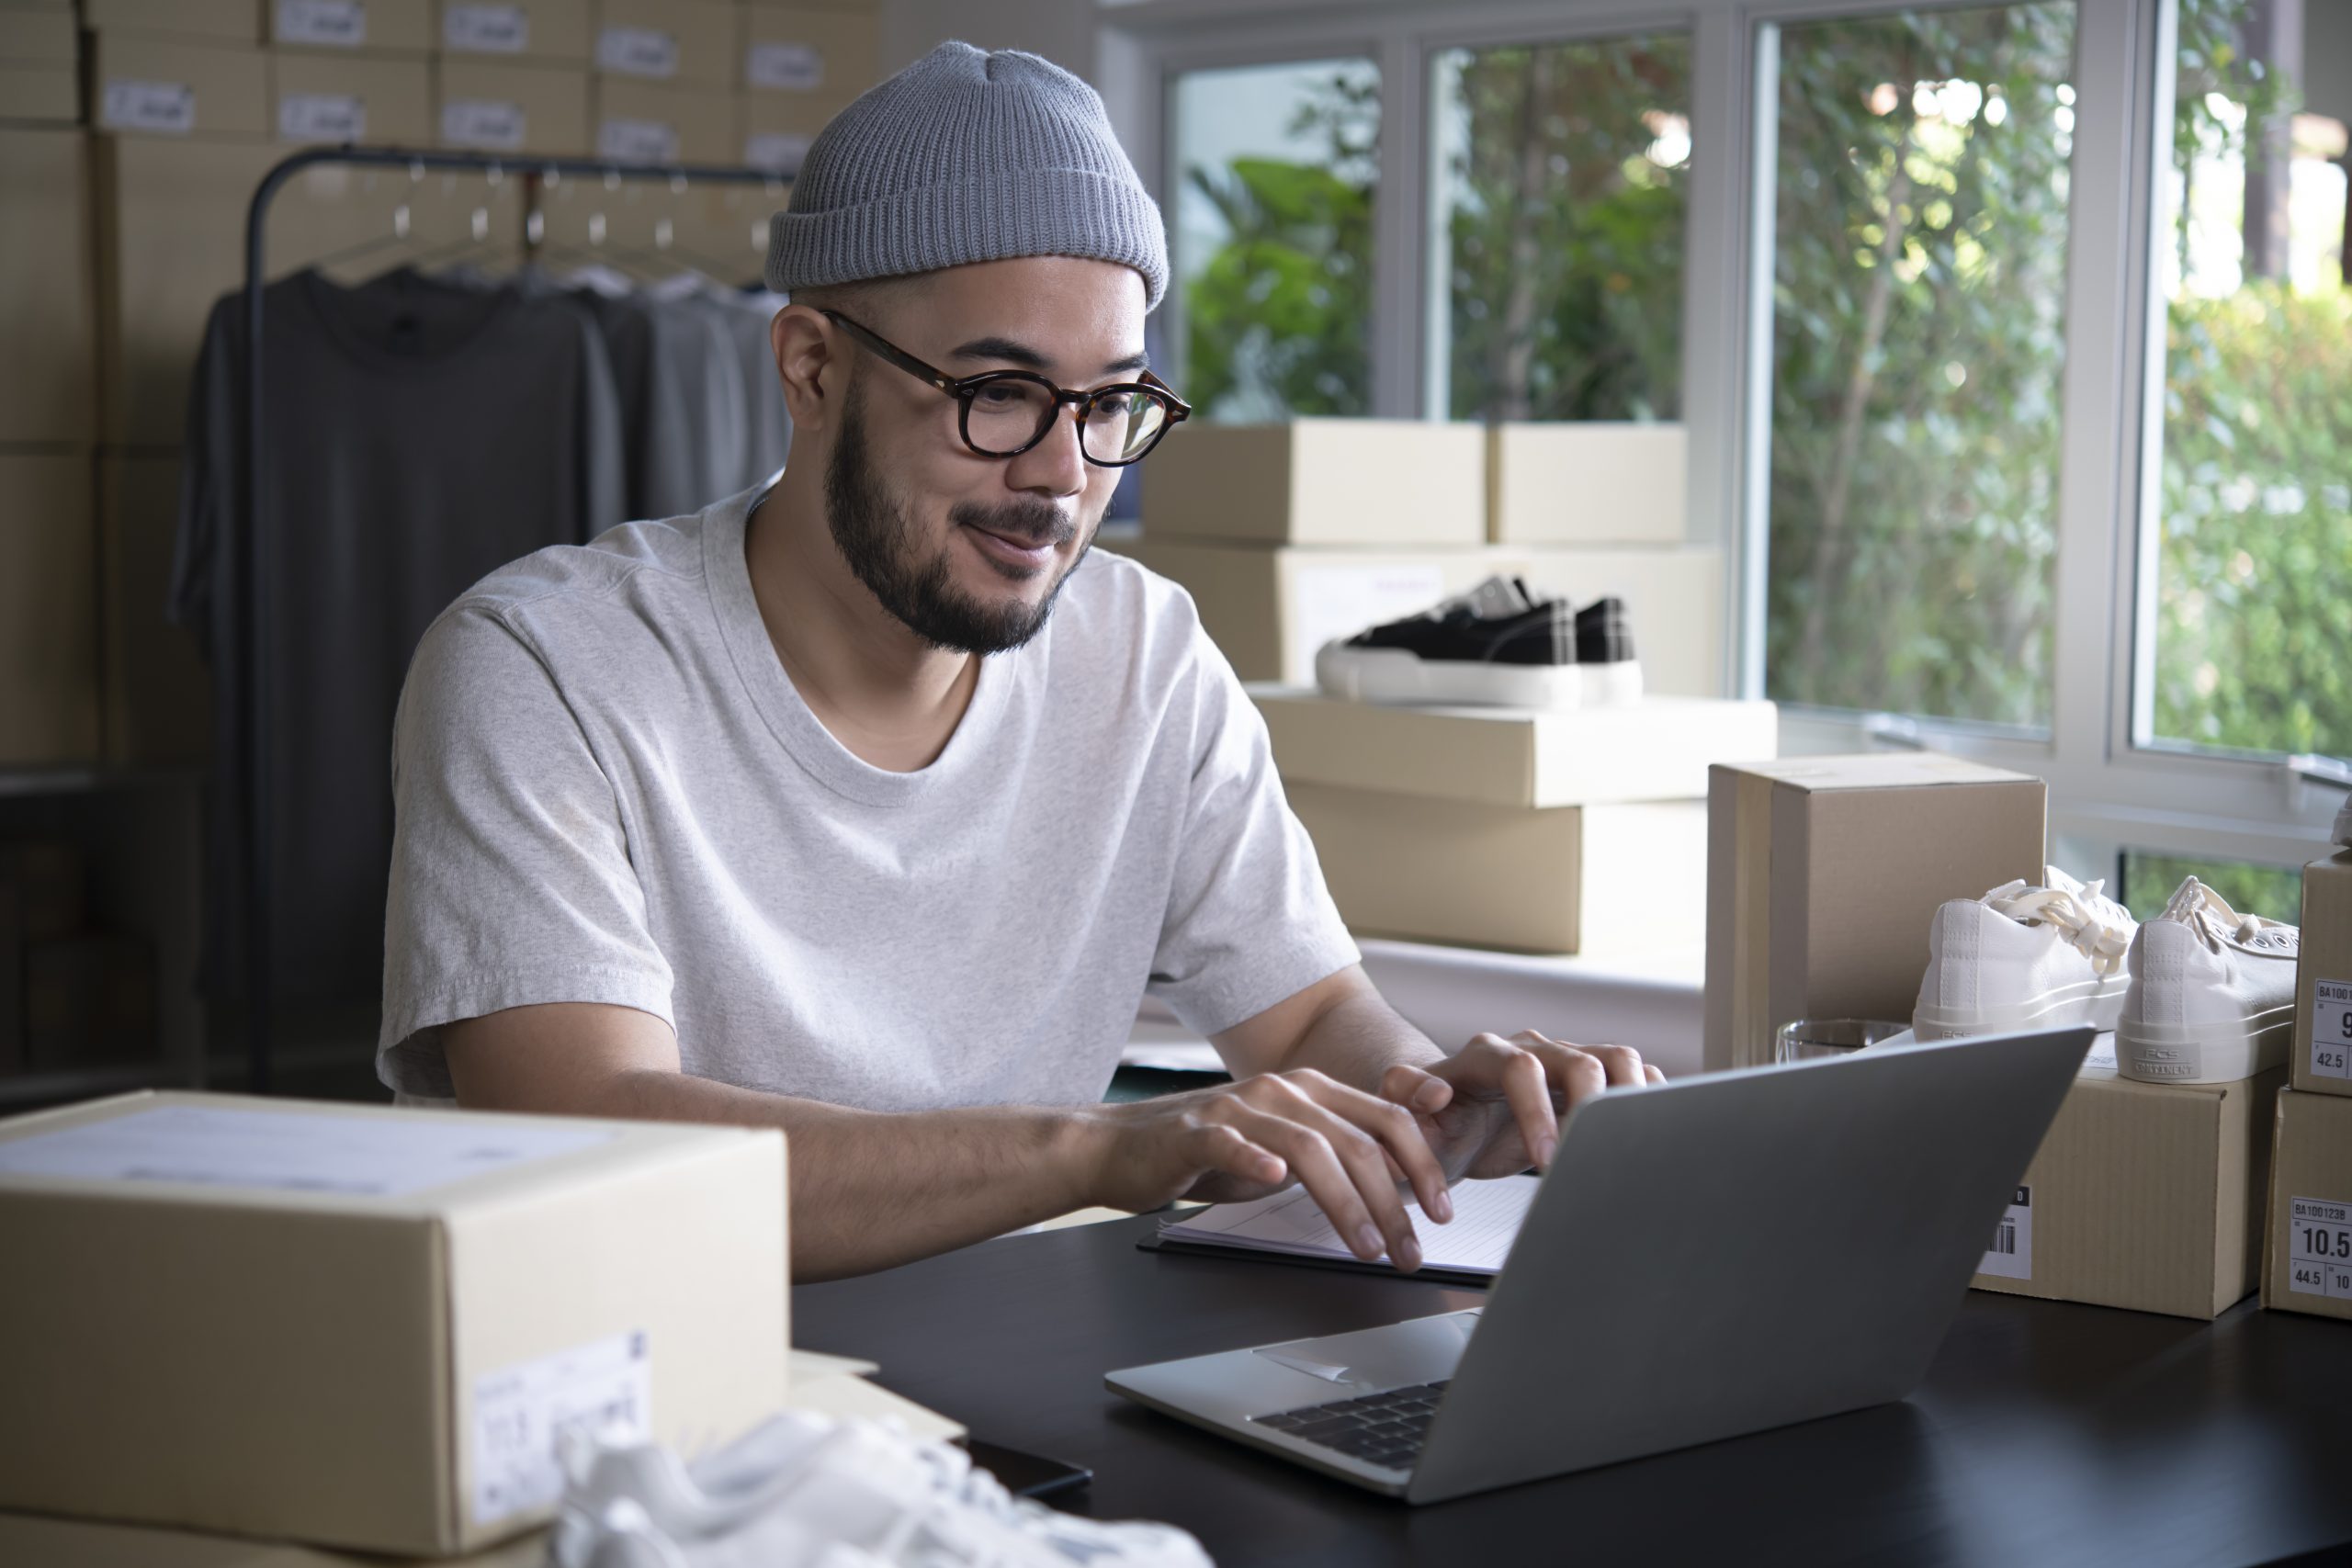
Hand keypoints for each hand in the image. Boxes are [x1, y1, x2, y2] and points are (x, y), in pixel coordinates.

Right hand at [1080, 1069, 1455, 1271]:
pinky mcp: (1194, 1132)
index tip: (1443, 1211)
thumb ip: (1335, 1155)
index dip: (1422, 1164)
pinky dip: (1255, 1159)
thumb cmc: (1205, 1152)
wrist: (1120, 1148)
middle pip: (1356, 1140)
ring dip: (1346, 1201)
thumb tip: (1396, 1187)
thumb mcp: (1283, 1149)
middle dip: (1394, 1200)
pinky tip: (1274, 1180)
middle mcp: (1281, 1091)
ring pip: (1308, 1147)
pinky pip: (1230, 1142)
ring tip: (1368, 1245)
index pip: (1386, 1119)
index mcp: (1310, 1091)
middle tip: (1411, 1249)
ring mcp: (1237, 1108)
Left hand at [1380, 1031, 1662, 1181]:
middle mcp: (1530, 1050)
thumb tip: (1433, 1092)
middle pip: (1580, 1059)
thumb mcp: (1404, 1118)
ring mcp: (1564, 1060)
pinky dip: (1649, 1095)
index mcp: (1485, 1056)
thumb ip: (1405, 1098)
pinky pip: (1631, 1074)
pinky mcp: (1589, 1079)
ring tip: (1628, 1140)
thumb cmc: (1433, 1125)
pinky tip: (1652, 1127)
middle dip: (1591, 1109)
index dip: (1537, 1112)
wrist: (1453, 1128)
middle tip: (1592, 1156)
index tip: (1545, 1160)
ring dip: (1628, 1096)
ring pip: (1615, 1058)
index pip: (1520, 1068)